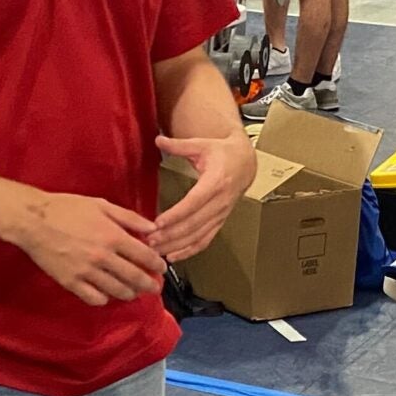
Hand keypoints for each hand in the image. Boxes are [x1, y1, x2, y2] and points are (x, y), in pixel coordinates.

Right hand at [11, 192, 164, 306]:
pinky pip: (94, 298)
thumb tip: (153, 228)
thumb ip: (129, 218)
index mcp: (113, 236)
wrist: (33, 221)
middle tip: (154, 287)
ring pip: (117, 291)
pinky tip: (106, 295)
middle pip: (134, 277)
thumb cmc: (67, 208)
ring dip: (130, 294)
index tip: (161, 268)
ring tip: (133, 293)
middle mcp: (103, 257)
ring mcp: (87, 272)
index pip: (144, 256)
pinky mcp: (71, 283)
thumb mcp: (101, 205)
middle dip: (149, 284)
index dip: (157, 265)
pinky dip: (104, 299)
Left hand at [153, 132, 255, 260]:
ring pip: (198, 235)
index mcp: (216, 181)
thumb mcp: (202, 144)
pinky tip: (173, 256)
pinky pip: (205, 240)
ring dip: (176, 245)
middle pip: (194, 223)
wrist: (245, 163)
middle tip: (150, 240)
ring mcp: (221, 214)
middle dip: (171, 235)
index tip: (158, 223)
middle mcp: (220, 201)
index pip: (194, 202)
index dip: (176, 215)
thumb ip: (179, 145)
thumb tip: (159, 139)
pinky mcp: (219, 222)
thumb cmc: (223, 153)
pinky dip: (189, 250)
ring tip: (156, 250)